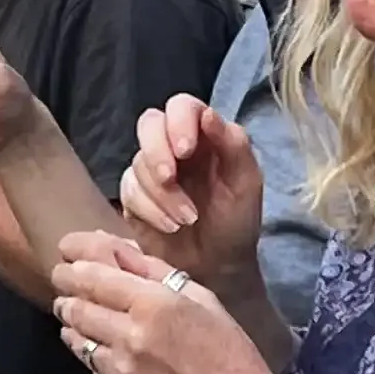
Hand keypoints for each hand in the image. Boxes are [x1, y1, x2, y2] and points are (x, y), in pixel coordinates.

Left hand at [51, 229, 288, 373]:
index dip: (74, 270)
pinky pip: (91, 366)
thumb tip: (120, 255)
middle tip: (64, 288)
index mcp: (155, 305)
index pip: (94, 279)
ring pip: (77, 338)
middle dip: (66, 295)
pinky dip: (89, 352)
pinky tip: (97, 346)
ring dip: (73, 324)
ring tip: (74, 315)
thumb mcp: (204, 300)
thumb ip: (158, 274)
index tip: (67, 266)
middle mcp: (131, 336)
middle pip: (77, 307)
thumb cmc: (230, 354)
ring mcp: (121, 370)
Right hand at [122, 93, 267, 284]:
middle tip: (170, 179)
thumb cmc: (236, 222)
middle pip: (148, 124)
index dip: (178, 122)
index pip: (181, 106)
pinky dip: (150, 211)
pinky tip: (170, 227)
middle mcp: (173, 146)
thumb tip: (207, 114)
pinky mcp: (134, 197)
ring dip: (161, 194)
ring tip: (186, 219)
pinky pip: (128, 192)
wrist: (219, 267)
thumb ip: (233, 145)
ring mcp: (150, 171)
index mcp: (203, 134)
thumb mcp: (246, 183)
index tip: (186, 151)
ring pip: (137, 163)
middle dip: (157, 151)